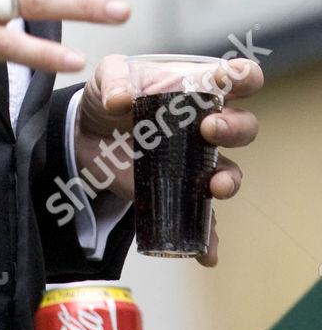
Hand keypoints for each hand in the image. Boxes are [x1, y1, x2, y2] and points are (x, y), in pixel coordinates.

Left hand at [75, 53, 262, 265]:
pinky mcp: (180, 192)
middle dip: (235, 128)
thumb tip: (119, 101)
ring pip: (231, 172)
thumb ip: (114, 80)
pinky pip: (204, 218)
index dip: (244, 78)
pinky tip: (207, 252)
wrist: (85, 133)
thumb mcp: (109, 76)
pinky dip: (209, 237)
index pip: (238, 78)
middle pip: (244, 127)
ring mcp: (197, 162)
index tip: (233, 81)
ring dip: (230, 181)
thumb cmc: (110, 97)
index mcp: (197, 89)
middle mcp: (206, 125)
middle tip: (209, 129)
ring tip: (216, 186)